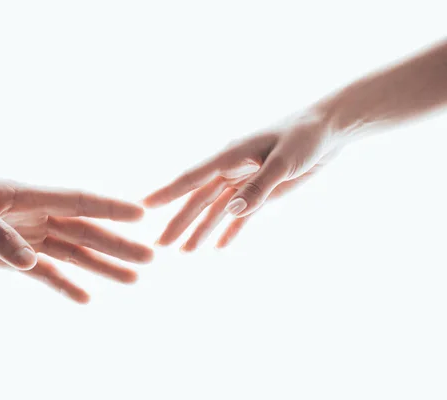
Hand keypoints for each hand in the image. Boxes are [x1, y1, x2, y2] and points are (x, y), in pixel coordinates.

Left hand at [0, 176, 152, 302]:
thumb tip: (31, 261)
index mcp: (29, 196)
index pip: (78, 202)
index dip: (109, 209)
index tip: (140, 214)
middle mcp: (36, 216)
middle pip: (85, 232)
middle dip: (118, 244)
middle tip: (149, 257)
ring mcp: (27, 236)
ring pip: (74, 253)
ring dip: (102, 265)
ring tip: (132, 278)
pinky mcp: (13, 256)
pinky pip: (47, 273)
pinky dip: (67, 285)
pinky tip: (86, 296)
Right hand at [143, 110, 339, 250]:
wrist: (328, 130)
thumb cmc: (305, 136)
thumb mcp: (284, 160)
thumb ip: (259, 186)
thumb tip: (230, 210)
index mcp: (231, 156)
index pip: (193, 177)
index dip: (168, 192)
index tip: (144, 205)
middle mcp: (232, 169)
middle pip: (199, 200)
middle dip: (179, 222)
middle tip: (160, 245)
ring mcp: (246, 181)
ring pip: (216, 210)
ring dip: (201, 230)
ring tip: (185, 252)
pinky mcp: (262, 191)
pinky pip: (241, 215)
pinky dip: (230, 230)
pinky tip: (219, 246)